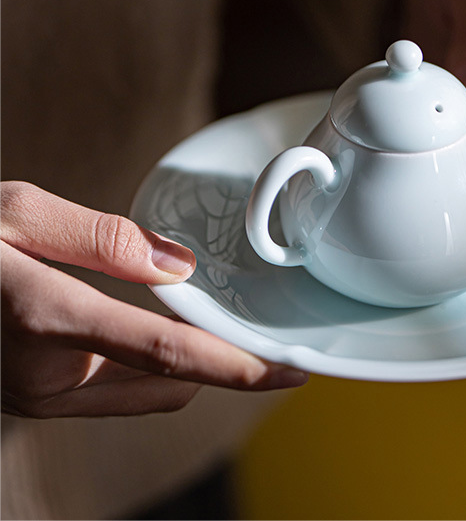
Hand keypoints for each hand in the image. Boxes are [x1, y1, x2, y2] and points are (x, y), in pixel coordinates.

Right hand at [0, 182, 306, 417]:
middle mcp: (46, 377)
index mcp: (47, 320)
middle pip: (169, 383)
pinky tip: (152, 327)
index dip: (240, 367)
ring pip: (143, 391)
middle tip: (252, 325)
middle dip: (217, 361)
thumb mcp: (18, 212)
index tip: (291, 370)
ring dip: (182, 364)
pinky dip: (145, 367)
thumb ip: (104, 238)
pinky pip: (111, 390)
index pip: (169, 355)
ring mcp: (35, 398)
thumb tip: (177, 264)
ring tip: (205, 320)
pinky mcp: (30, 400)